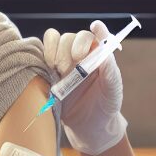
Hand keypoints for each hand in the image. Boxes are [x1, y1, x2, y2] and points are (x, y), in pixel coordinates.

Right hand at [43, 21, 127, 155]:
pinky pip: (42, 52)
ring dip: (55, 51)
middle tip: (68, 67)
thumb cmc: (105, 107)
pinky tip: (48, 68)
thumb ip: (111, 72)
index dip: (97, 29)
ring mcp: (64, 61)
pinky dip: (43, 54)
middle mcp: (81, 55)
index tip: (95, 27)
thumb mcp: (113, 92)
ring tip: (58, 70)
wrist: (88, 128)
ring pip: (56, 40)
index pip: (97, 36)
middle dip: (68, 48)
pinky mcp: (49, 70)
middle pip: (72, 37)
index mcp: (99, 56)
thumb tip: (106, 54)